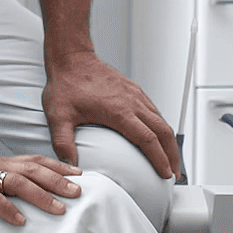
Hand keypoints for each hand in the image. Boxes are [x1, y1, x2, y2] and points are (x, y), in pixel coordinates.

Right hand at [0, 154, 82, 225]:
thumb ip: (8, 181)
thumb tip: (34, 193)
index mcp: (2, 162)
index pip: (35, 160)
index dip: (57, 166)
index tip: (79, 174)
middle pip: (32, 170)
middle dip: (57, 180)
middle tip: (78, 192)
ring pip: (16, 182)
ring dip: (40, 195)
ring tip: (59, 209)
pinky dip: (7, 208)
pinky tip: (20, 221)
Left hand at [43, 51, 179, 179]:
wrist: (71, 58)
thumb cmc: (66, 84)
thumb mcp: (59, 116)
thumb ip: (63, 143)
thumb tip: (71, 165)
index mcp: (118, 111)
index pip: (148, 139)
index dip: (160, 159)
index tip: (166, 174)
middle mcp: (132, 102)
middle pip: (163, 131)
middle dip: (172, 154)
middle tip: (173, 173)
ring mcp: (135, 95)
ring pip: (161, 120)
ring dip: (169, 141)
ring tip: (169, 159)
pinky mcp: (134, 90)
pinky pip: (154, 110)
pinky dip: (161, 126)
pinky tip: (157, 136)